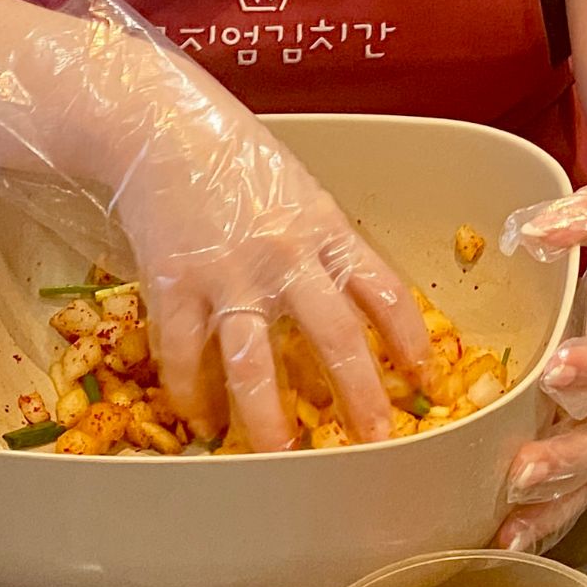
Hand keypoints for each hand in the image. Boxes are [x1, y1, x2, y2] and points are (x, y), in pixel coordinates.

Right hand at [0, 0, 430, 450]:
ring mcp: (227, 272)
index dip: (410, 340)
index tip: (426, 380)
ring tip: (281, 461)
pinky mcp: (172, 281)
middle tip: (375, 444)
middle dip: (359, 397)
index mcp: (326, 230)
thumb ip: (325, 245)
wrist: (160, 125)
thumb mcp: (301, 193)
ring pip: (254, 361)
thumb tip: (353, 299)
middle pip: (334, 338)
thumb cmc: (236, 157)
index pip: (385, 292)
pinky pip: (182, 352)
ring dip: (268, 418)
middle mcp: (285, 256)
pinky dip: (189, 393)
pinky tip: (197, 421)